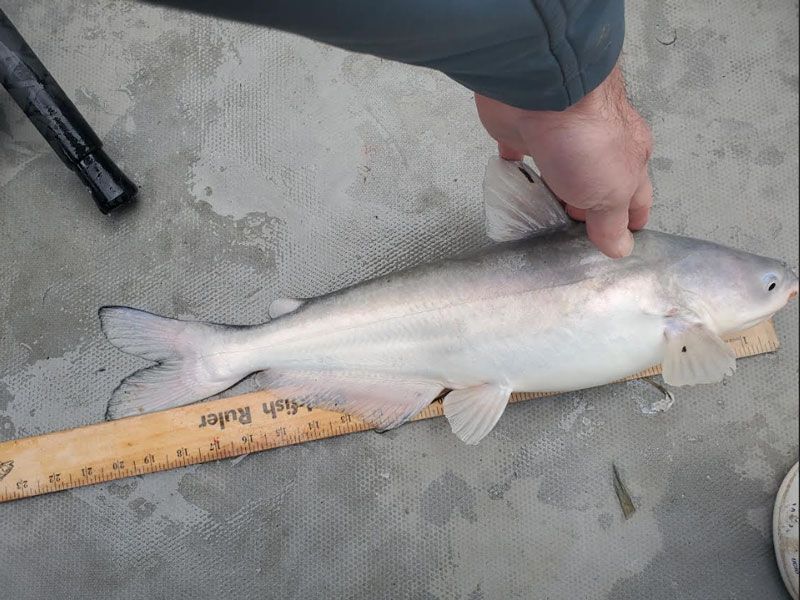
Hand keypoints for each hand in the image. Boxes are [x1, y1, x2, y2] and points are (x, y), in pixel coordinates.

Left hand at [475, 65, 652, 257]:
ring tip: (541, 224)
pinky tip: (511, 186)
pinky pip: (520, 155)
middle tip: (571, 241)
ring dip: (554, 194)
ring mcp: (560, 138)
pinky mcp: (524, 131)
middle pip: (595, 186)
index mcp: (628, 159)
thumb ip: (612, 222)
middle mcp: (597, 147)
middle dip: (587, 213)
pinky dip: (517, 170)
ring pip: (560, 173)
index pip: (636, 199)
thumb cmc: (587, 139)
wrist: (542, 89)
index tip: (616, 244)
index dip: (628, 223)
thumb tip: (620, 248)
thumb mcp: (611, 192)